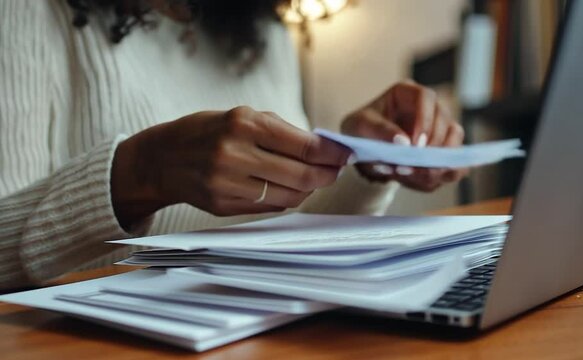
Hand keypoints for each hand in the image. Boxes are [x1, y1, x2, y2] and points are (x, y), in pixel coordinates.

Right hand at [111, 107, 351, 228]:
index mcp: (243, 124)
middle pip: (300, 175)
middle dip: (326, 175)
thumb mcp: (239, 116)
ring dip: (308, 189)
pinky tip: (287, 189)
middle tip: (335, 171)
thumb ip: (280, 131)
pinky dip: (285, 198)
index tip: (345, 154)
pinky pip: (269, 206)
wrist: (161, 158)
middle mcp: (235, 153)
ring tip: (312, 179)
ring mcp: (228, 183)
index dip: (331, 153)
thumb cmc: (205, 132)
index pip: (303, 144)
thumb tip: (321, 149)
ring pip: (289, 195)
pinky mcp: (223, 205)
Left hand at [341, 81, 467, 191]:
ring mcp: (440, 129)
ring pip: (455, 143)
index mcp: (407, 93)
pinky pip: (456, 163)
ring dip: (437, 163)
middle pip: (444, 122)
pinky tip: (422, 181)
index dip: (425, 120)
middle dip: (430, 149)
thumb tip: (403, 143)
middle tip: (410, 167)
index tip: (415, 145)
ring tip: (412, 176)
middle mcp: (429, 108)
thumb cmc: (361, 130)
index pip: (426, 98)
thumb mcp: (359, 125)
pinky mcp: (444, 151)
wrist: (364, 152)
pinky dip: (443, 175)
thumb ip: (379, 130)